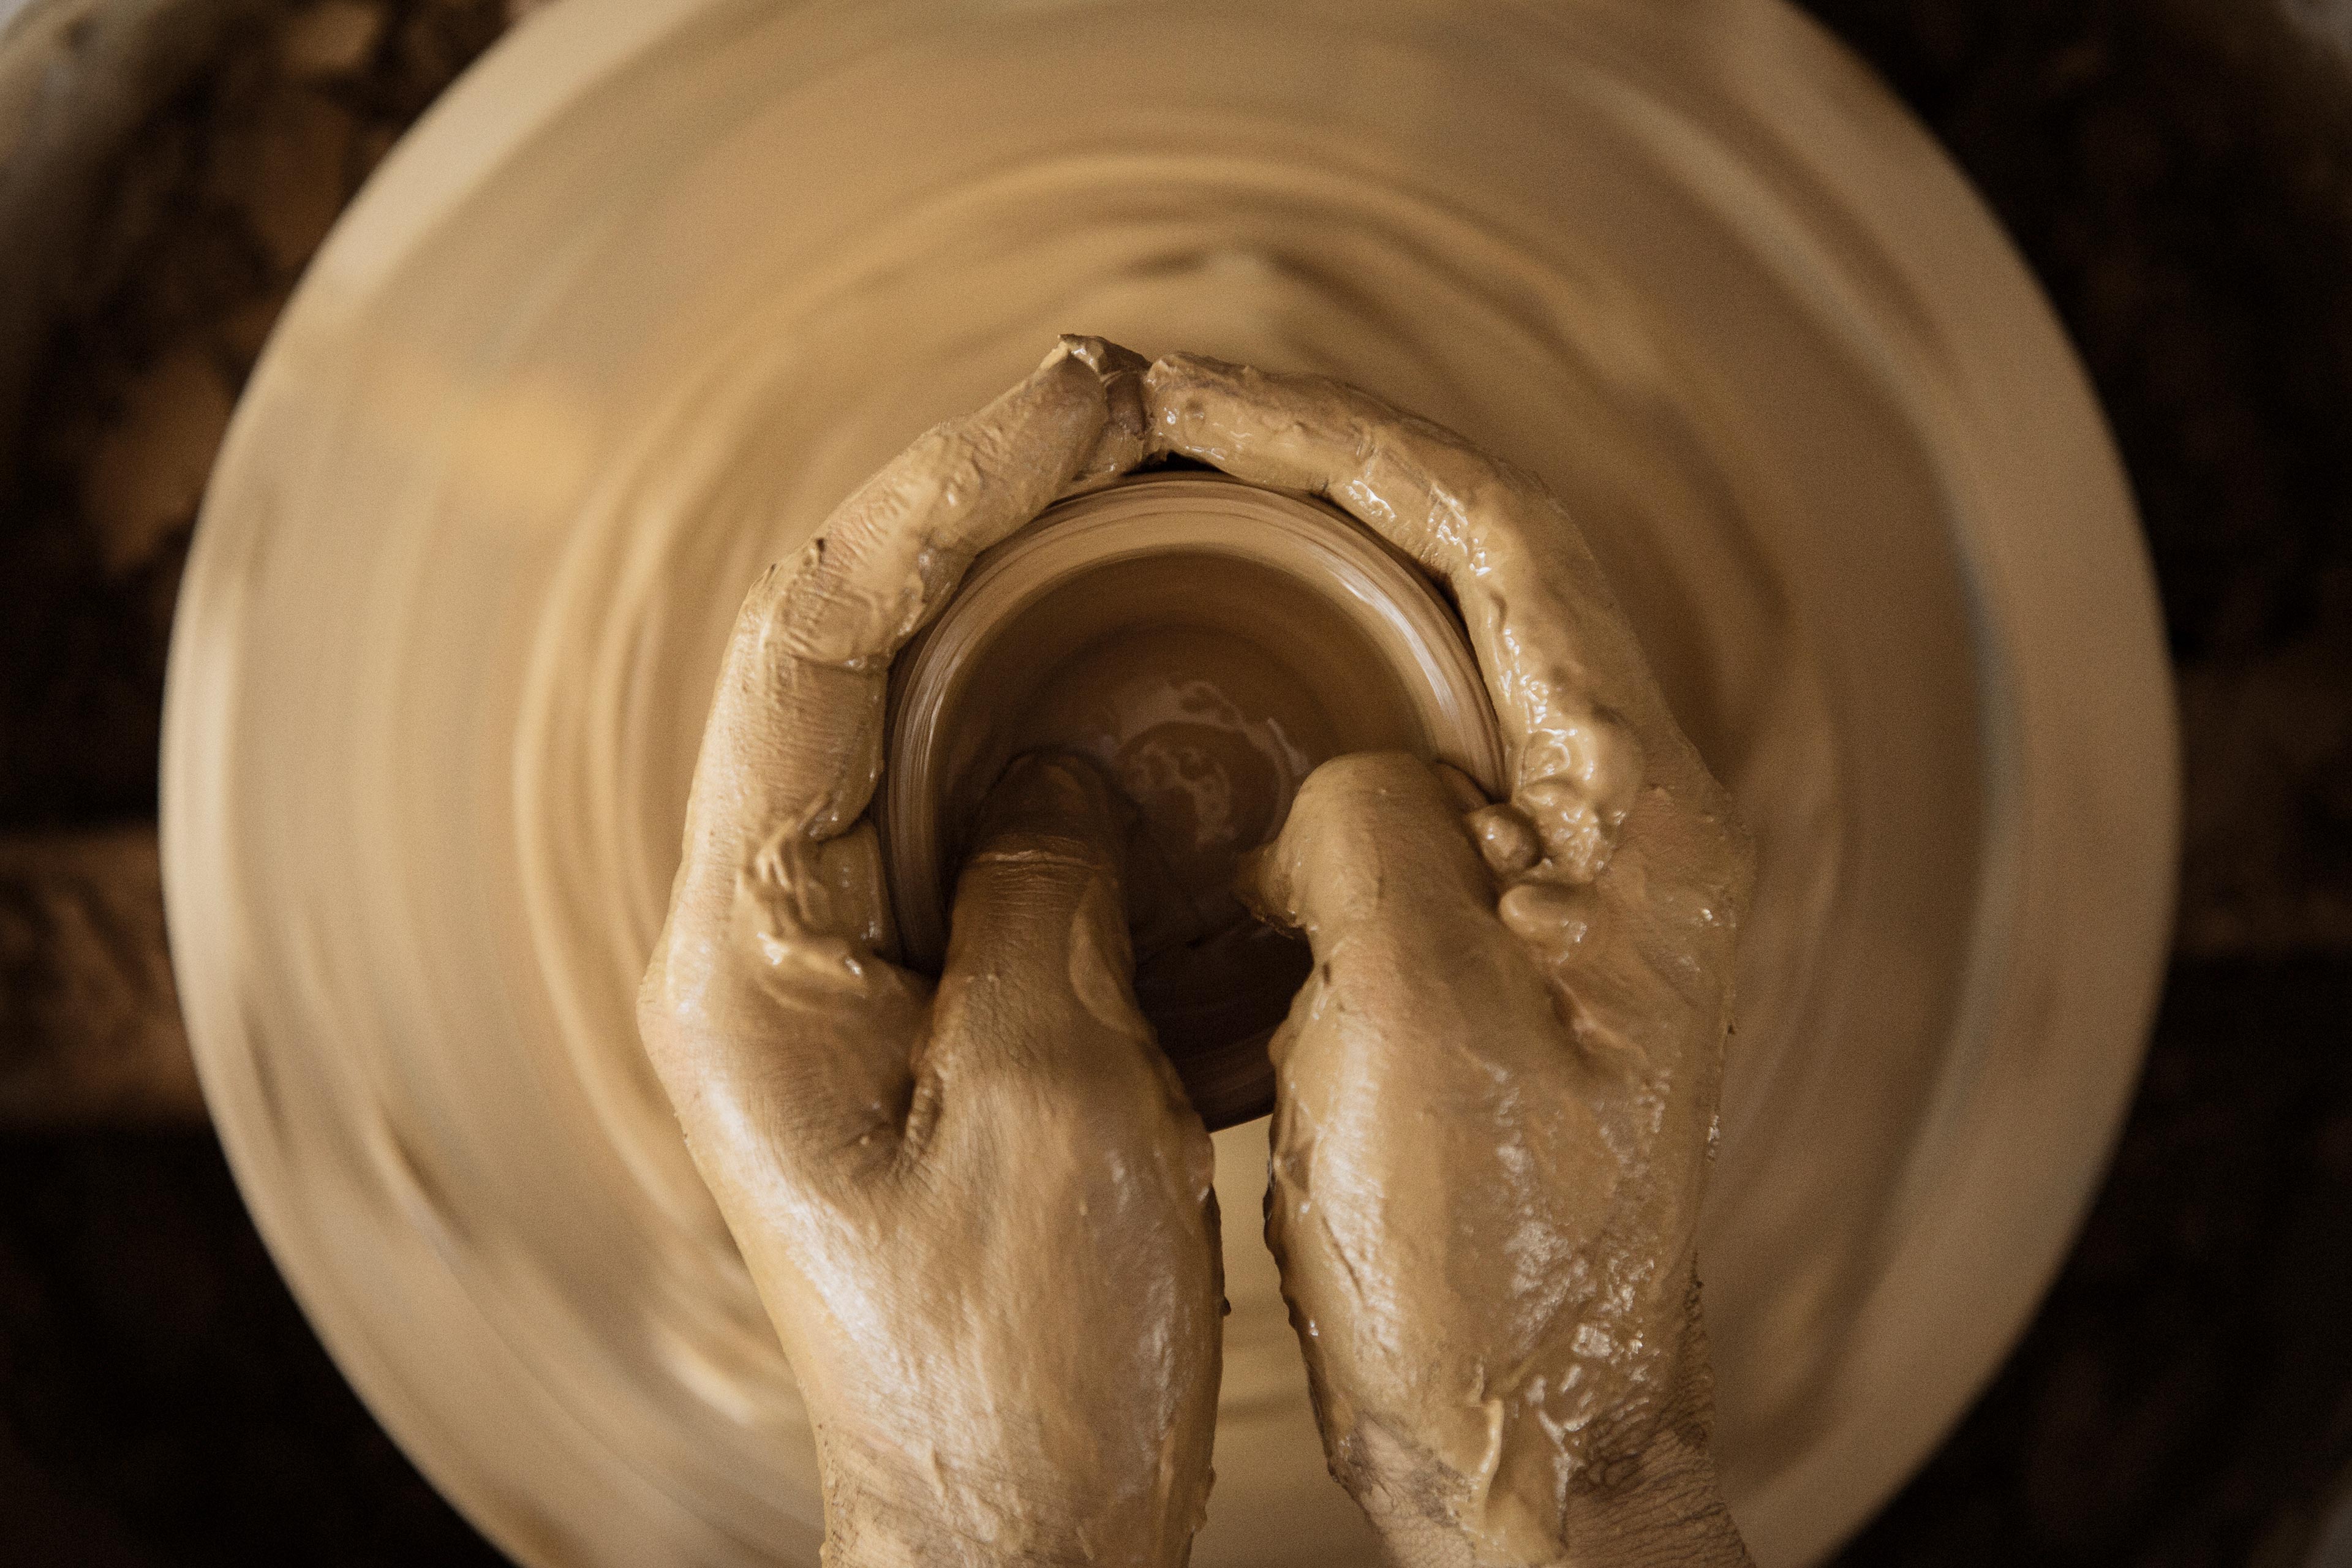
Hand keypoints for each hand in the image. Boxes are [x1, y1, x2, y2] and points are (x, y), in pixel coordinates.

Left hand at [638, 340, 1221, 1567]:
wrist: (1009, 1515)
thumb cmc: (1020, 1354)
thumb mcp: (1049, 1106)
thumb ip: (1045, 897)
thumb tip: (1063, 781)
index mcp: (753, 946)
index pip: (816, 639)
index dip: (949, 493)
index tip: (1087, 405)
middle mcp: (761, 932)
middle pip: (841, 648)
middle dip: (977, 507)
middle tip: (1120, 403)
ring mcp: (831, 960)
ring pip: (901, 714)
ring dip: (1009, 590)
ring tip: (1128, 485)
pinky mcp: (907, 996)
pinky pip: (961, 804)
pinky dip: (1044, 712)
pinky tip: (1133, 671)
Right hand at [1148, 355, 1755, 1566]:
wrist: (1524, 1428)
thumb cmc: (1488, 1261)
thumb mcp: (1420, 1027)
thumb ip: (1379, 834)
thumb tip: (1345, 776)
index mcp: (1639, 817)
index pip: (1504, 541)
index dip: (1349, 444)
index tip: (1199, 398)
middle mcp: (1621, 818)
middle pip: (1477, 567)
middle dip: (1320, 472)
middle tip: (1167, 415)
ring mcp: (1561, 873)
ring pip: (1431, 651)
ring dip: (1307, 563)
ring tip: (1174, 501)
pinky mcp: (1496, 930)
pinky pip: (1394, 752)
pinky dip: (1296, 685)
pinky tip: (1204, 678)